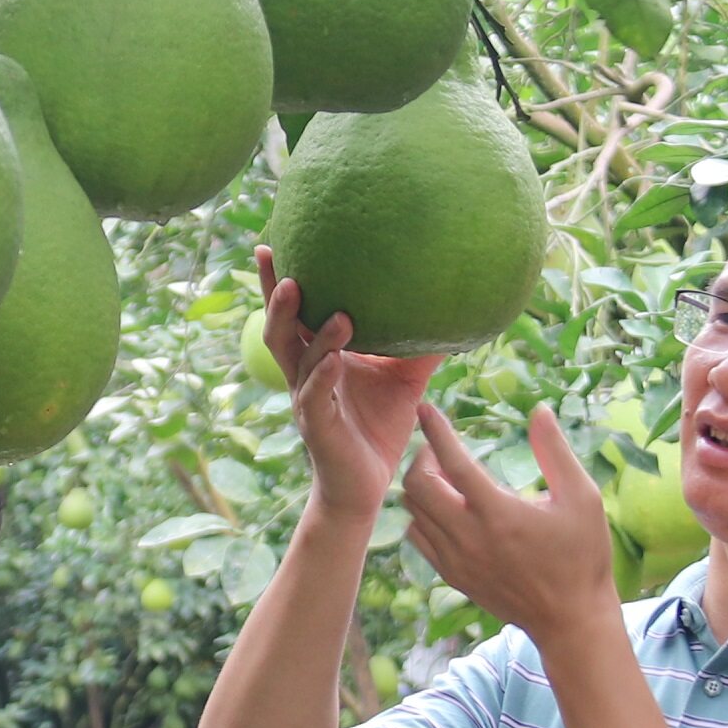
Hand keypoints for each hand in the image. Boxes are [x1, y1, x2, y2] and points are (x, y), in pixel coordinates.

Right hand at [260, 247, 442, 518]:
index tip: (272, 241)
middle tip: (273, 256)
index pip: (296, 313)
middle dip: (273, 293)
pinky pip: (316, 397)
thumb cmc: (379, 428)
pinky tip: (334, 359)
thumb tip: (454, 307)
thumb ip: (420, 345)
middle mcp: (305, 374)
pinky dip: (324, 376)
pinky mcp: (318, 427)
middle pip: (280, 327)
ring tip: (322, 303)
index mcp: (318, 359)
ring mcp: (308, 400)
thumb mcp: (405, 379)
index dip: (279, 280)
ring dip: (311, 331)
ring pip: (299, 359)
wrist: (366, 486)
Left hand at [399, 402, 620, 648]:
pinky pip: (418, 539)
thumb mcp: (582, 498)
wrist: (571, 618)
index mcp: (497, 513)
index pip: (452, 462)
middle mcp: (468, 536)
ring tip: (442, 476)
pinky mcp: (453, 577)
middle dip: (422, 457)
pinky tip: (442, 509)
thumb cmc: (582, 555)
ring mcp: (456, 560)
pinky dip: (421, 517)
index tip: (426, 408)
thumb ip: (555, 452)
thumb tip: (539, 411)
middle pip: (417, 486)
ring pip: (412, 512)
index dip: (436, 430)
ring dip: (420, 487)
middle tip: (441, 450)